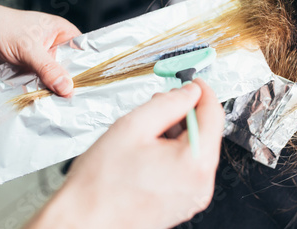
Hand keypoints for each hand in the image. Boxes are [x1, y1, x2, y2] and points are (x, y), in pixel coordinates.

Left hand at [0, 0, 80, 96]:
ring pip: (54, 80)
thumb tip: (66, 87)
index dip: (86, 70)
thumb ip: (48, 68)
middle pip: (70, 70)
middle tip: (72, 100)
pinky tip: (41, 100)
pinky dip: (38, 92)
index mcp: (63, 33)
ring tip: (57, 103)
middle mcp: (55, 47)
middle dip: (67, 84)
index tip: (89, 87)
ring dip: (51, 90)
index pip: (83, 54)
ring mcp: (42, 60)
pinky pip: (39, 85)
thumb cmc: (0, 26)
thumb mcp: (28, 47)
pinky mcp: (29, 71)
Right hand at [27, 79, 224, 228]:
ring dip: (177, 132)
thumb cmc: (101, 184)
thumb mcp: (134, 126)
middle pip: (206, 133)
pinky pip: (187, 169)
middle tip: (161, 101)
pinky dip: (174, 152)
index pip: (213, 115)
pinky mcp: (182, 204)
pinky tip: (149, 149)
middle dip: (185, 113)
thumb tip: (190, 92)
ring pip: (195, 151)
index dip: (202, 92)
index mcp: (195, 163)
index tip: (192, 82)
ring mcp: (192, 197)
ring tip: (147, 129)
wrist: (83, 223)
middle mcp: (200, 184)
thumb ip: (168, 103)